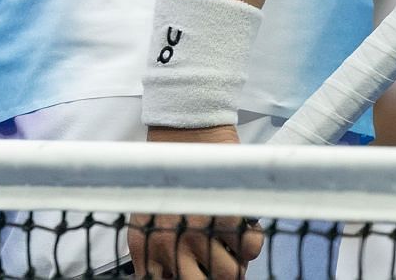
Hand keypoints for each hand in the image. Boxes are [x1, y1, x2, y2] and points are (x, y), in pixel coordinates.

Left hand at [128, 126, 262, 279]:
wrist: (183, 129)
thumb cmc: (165, 170)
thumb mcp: (145, 211)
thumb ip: (153, 250)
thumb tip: (168, 275)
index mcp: (144, 244)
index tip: (197, 271)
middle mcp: (170, 242)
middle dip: (216, 276)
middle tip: (218, 263)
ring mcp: (199, 231)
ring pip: (231, 274)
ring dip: (235, 261)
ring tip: (227, 242)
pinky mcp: (227, 216)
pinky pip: (251, 250)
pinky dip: (250, 241)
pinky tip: (238, 224)